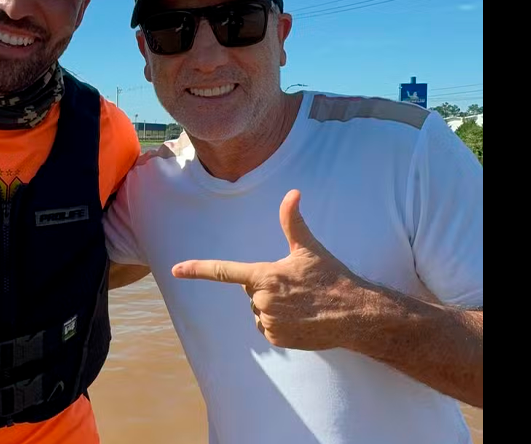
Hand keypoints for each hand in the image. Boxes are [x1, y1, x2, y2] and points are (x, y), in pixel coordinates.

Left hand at [172, 189, 365, 350]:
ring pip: (258, 310)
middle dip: (265, 287)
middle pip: (249, 290)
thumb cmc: (331, 277)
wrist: (355, 314)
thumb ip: (293, 221)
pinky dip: (280, 323)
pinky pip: (268, 328)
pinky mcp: (276, 338)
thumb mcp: (309, 248)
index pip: (223, 271)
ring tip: (300, 303)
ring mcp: (268, 321)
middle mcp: (261, 300)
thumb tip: (293, 192)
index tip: (175, 269)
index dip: (197, 269)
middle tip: (295, 286)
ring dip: (273, 306)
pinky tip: (300, 318)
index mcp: (263, 275)